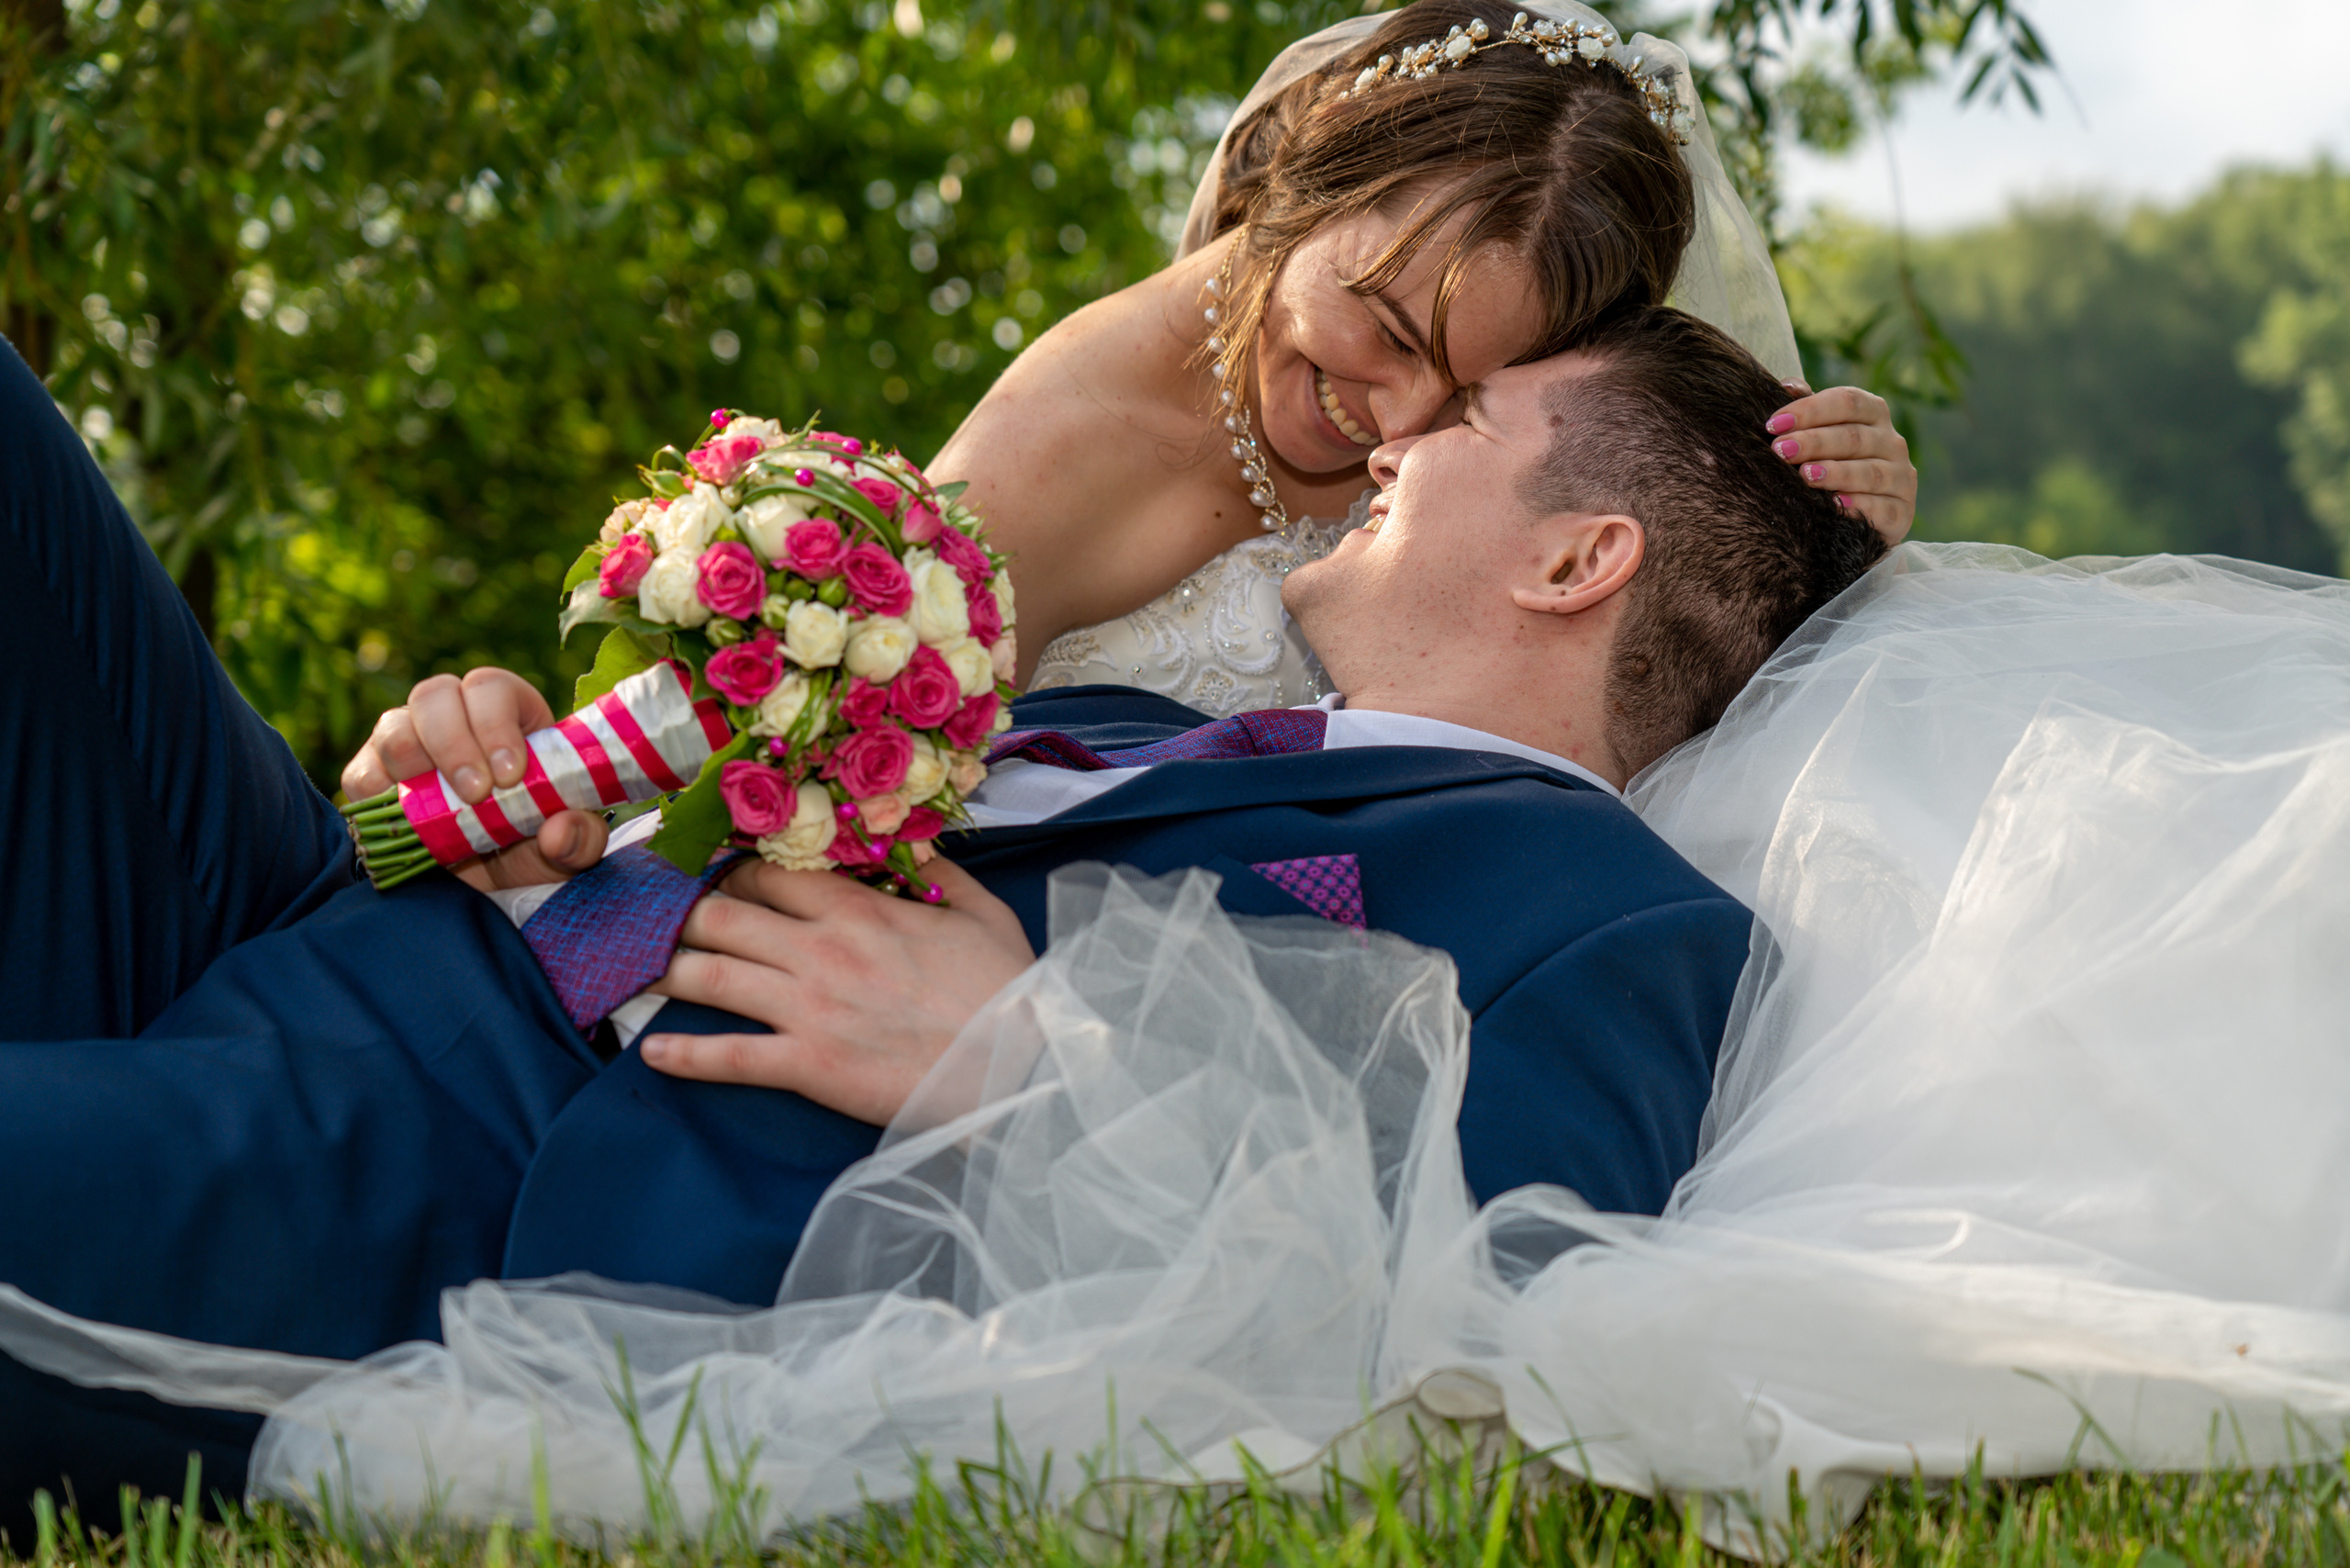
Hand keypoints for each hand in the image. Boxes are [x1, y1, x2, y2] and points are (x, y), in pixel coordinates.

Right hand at [340, 666, 607, 892]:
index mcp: (505, 714)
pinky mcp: (370, 777)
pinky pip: (362, 773)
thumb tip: (559, 833)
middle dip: (455, 742)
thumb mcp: (570, 847)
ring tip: (441, 808)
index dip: (496, 722)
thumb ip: (580, 838)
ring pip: (394, 725)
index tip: (511, 773)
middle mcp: (450, 716)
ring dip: (415, 762)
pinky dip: (380, 794)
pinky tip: (408, 821)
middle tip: (476, 794)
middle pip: (436, 694)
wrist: (486, 884)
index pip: (491, 687)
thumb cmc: (531, 844)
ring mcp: (405, 742)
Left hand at [637, 856, 1036, 1126]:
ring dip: (661, 969)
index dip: (729, 868)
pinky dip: (684, 1055)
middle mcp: (820, 950)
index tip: (706, 869)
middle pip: (722, 915)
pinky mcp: (808, 1065)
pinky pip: (729, 1057)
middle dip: (677, 911)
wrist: (1021, 1065)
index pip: (770, 872)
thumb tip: (915, 839)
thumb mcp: (982, 912)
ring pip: (710, 976)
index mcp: (860, 909)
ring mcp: (808, 1008)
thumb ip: (941, 871)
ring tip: (626, 968)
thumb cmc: (1008, 990)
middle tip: (646, 913)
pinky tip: (651, 1051)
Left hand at [1767, 382, 1915, 546]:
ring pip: (1870, 472)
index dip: (1810, 410)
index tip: (1774, 424)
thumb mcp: (1824, 431)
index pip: (1847, 401)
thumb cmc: (1835, 461)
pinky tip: (1835, 506)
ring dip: (1836, 473)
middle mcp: (1892, 442)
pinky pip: (1882, 508)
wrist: (1863, 513)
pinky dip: (1859, 507)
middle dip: (1814, 442)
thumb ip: (1809, 408)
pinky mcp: (1902, 512)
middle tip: (1781, 450)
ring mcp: (1901, 477)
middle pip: (1854, 437)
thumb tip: (1788, 386)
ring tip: (1805, 475)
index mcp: (1874, 413)